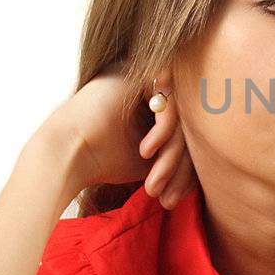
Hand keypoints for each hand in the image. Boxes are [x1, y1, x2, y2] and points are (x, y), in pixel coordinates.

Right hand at [48, 65, 196, 206]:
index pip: (185, 133)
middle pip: (186, 126)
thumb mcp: (151, 160)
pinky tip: (145, 152)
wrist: (64, 155)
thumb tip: (209, 167)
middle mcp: (150, 86)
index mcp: (152, 103)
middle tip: (168, 198)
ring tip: (154, 183)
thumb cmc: (102, 161)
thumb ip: (176, 153)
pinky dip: (162, 132)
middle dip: (179, 168)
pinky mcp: (137, 74)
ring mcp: (143, 76)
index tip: (173, 199)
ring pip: (180, 118)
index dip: (184, 170)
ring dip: (171, 156)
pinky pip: (169, 104)